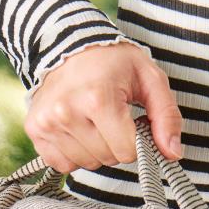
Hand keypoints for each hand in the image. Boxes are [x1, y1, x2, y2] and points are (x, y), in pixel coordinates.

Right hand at [24, 41, 183, 175]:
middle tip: (112, 116)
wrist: (69, 44)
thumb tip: (173, 153)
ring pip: (86, 164)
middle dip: (116, 144)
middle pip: (107, 159)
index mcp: (98, 98)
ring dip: (96, 149)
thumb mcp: (150, 79)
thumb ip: (166, 116)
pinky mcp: (35, 130)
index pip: (127, 151)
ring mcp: (47, 122)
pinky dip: (75, 153)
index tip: (132, 120)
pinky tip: (77, 128)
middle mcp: (67, 112)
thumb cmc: (114, 62)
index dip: (136, 140)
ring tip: (93, 120)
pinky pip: (63, 164)